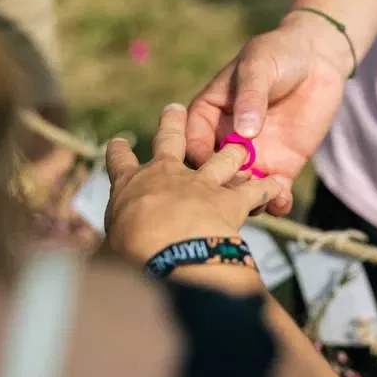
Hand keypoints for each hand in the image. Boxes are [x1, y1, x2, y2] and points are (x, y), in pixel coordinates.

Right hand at [105, 104, 283, 263]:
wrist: (172, 255)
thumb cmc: (131, 255)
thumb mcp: (111, 247)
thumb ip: (112, 245)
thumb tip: (97, 267)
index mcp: (131, 184)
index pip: (119, 161)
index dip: (118, 152)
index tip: (118, 142)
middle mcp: (167, 174)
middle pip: (169, 140)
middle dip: (171, 123)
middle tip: (173, 108)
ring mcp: (201, 183)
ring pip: (221, 158)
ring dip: (233, 152)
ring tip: (240, 147)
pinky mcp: (232, 200)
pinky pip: (255, 191)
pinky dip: (268, 189)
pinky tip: (279, 186)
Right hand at [186, 13, 349, 214]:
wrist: (318, 60)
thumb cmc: (277, 55)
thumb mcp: (258, 67)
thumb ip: (250, 97)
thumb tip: (244, 131)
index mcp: (208, 114)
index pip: (192, 141)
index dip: (199, 155)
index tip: (211, 164)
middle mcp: (225, 141)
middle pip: (214, 174)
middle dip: (222, 185)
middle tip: (236, 188)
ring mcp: (253, 157)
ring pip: (241, 190)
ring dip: (247, 201)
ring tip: (260, 200)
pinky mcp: (281, 166)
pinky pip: (273, 192)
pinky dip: (276, 203)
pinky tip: (281, 202)